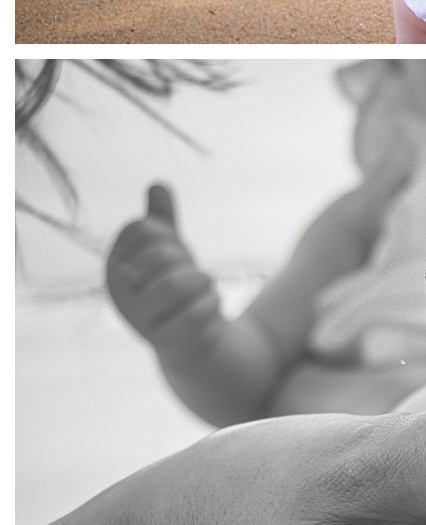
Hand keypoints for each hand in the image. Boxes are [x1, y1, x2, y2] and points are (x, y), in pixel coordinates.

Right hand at [105, 184, 223, 363]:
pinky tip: (207, 308)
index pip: (140, 228)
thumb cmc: (174, 283)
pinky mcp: (166, 341)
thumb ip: (162, 218)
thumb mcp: (169, 248)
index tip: (170, 251)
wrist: (188, 335)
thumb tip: (158, 184)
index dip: (167, 234)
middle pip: (160, 255)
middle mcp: (119, 293)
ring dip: (202, 280)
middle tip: (187, 273)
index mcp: (114, 264)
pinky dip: (212, 302)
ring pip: (179, 283)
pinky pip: (199, 310)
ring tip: (200, 289)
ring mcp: (139, 319)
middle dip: (185, 259)